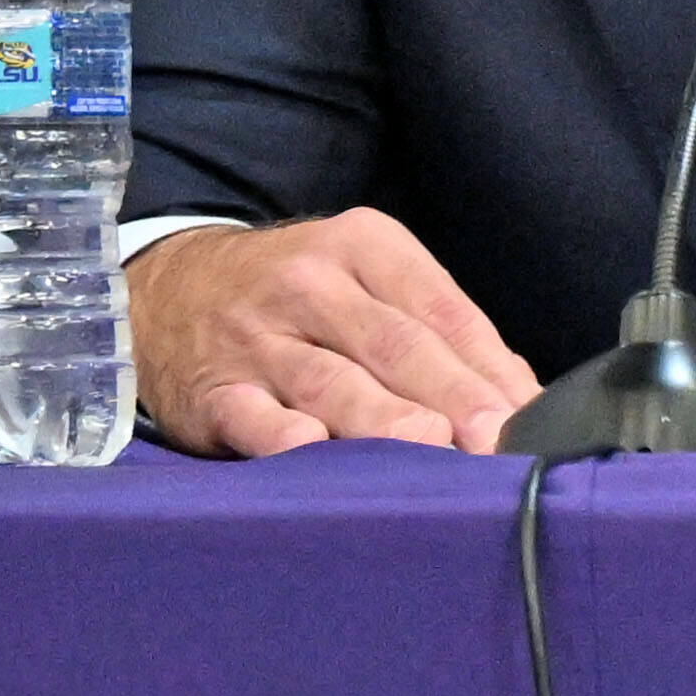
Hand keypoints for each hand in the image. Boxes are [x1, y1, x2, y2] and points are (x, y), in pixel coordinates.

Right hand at [128, 209, 534, 455]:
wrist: (167, 288)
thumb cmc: (297, 298)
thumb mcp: (366, 281)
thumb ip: (438, 332)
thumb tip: (516, 394)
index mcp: (365, 247)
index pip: (442, 310)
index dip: (489, 366)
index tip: (528, 414)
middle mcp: (311, 287)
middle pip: (396, 346)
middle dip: (454, 396)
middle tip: (497, 440)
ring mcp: (257, 339)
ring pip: (331, 382)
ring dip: (385, 419)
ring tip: (432, 448)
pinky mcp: (212, 390)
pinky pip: (251, 414)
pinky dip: (282, 434)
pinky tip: (315, 448)